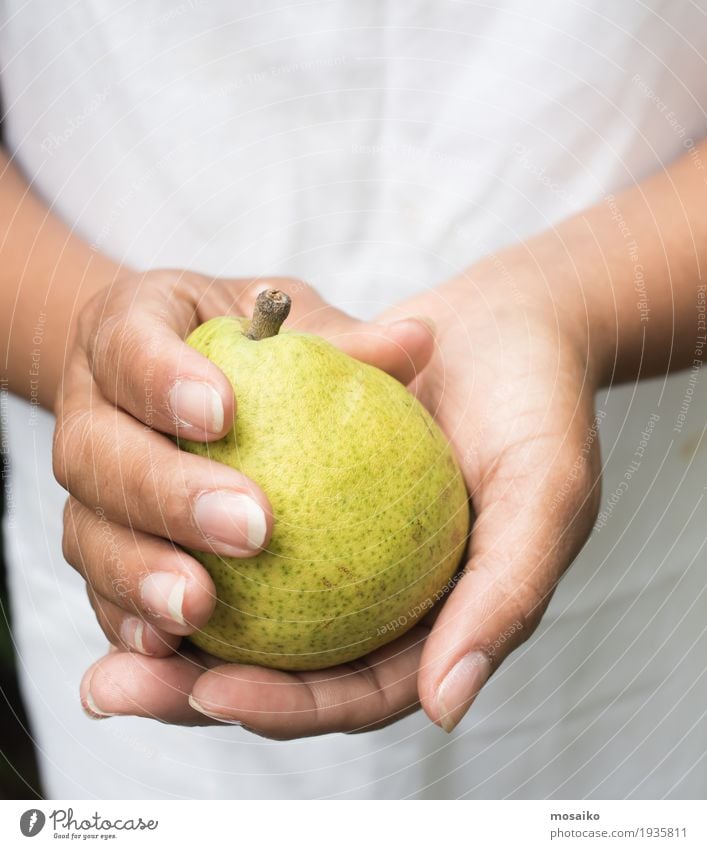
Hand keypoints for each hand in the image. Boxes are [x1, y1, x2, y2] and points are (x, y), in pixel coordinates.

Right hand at [54, 270, 432, 712]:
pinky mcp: (97, 543)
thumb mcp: (290, 327)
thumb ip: (344, 342)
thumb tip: (420, 339)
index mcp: (129, 327)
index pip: (129, 345)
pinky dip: (129, 621)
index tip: (222, 413)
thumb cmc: (246, 349)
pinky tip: (169, 656)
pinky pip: (100, 589)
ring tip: (200, 607)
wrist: (167, 378)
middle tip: (250, 529)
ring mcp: (86, 484)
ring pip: (88, 532)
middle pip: (97, 454)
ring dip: (139, 575)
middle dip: (166, 494)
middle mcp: (90, 407)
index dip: (162, 380)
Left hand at [76, 262, 600, 736]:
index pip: (358, 691)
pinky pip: (236, 534)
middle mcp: (381, 599)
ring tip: (103, 639)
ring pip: (250, 610)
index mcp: (438, 623)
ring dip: (173, 626)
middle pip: (287, 668)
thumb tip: (444, 706)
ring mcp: (341, 551)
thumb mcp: (545, 493)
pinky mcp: (305, 498)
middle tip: (115, 687)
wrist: (509, 326)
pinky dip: (186, 544)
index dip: (287, 706)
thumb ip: (504, 596)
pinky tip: (130, 541)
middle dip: (198, 690)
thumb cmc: (538, 407)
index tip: (213, 691)